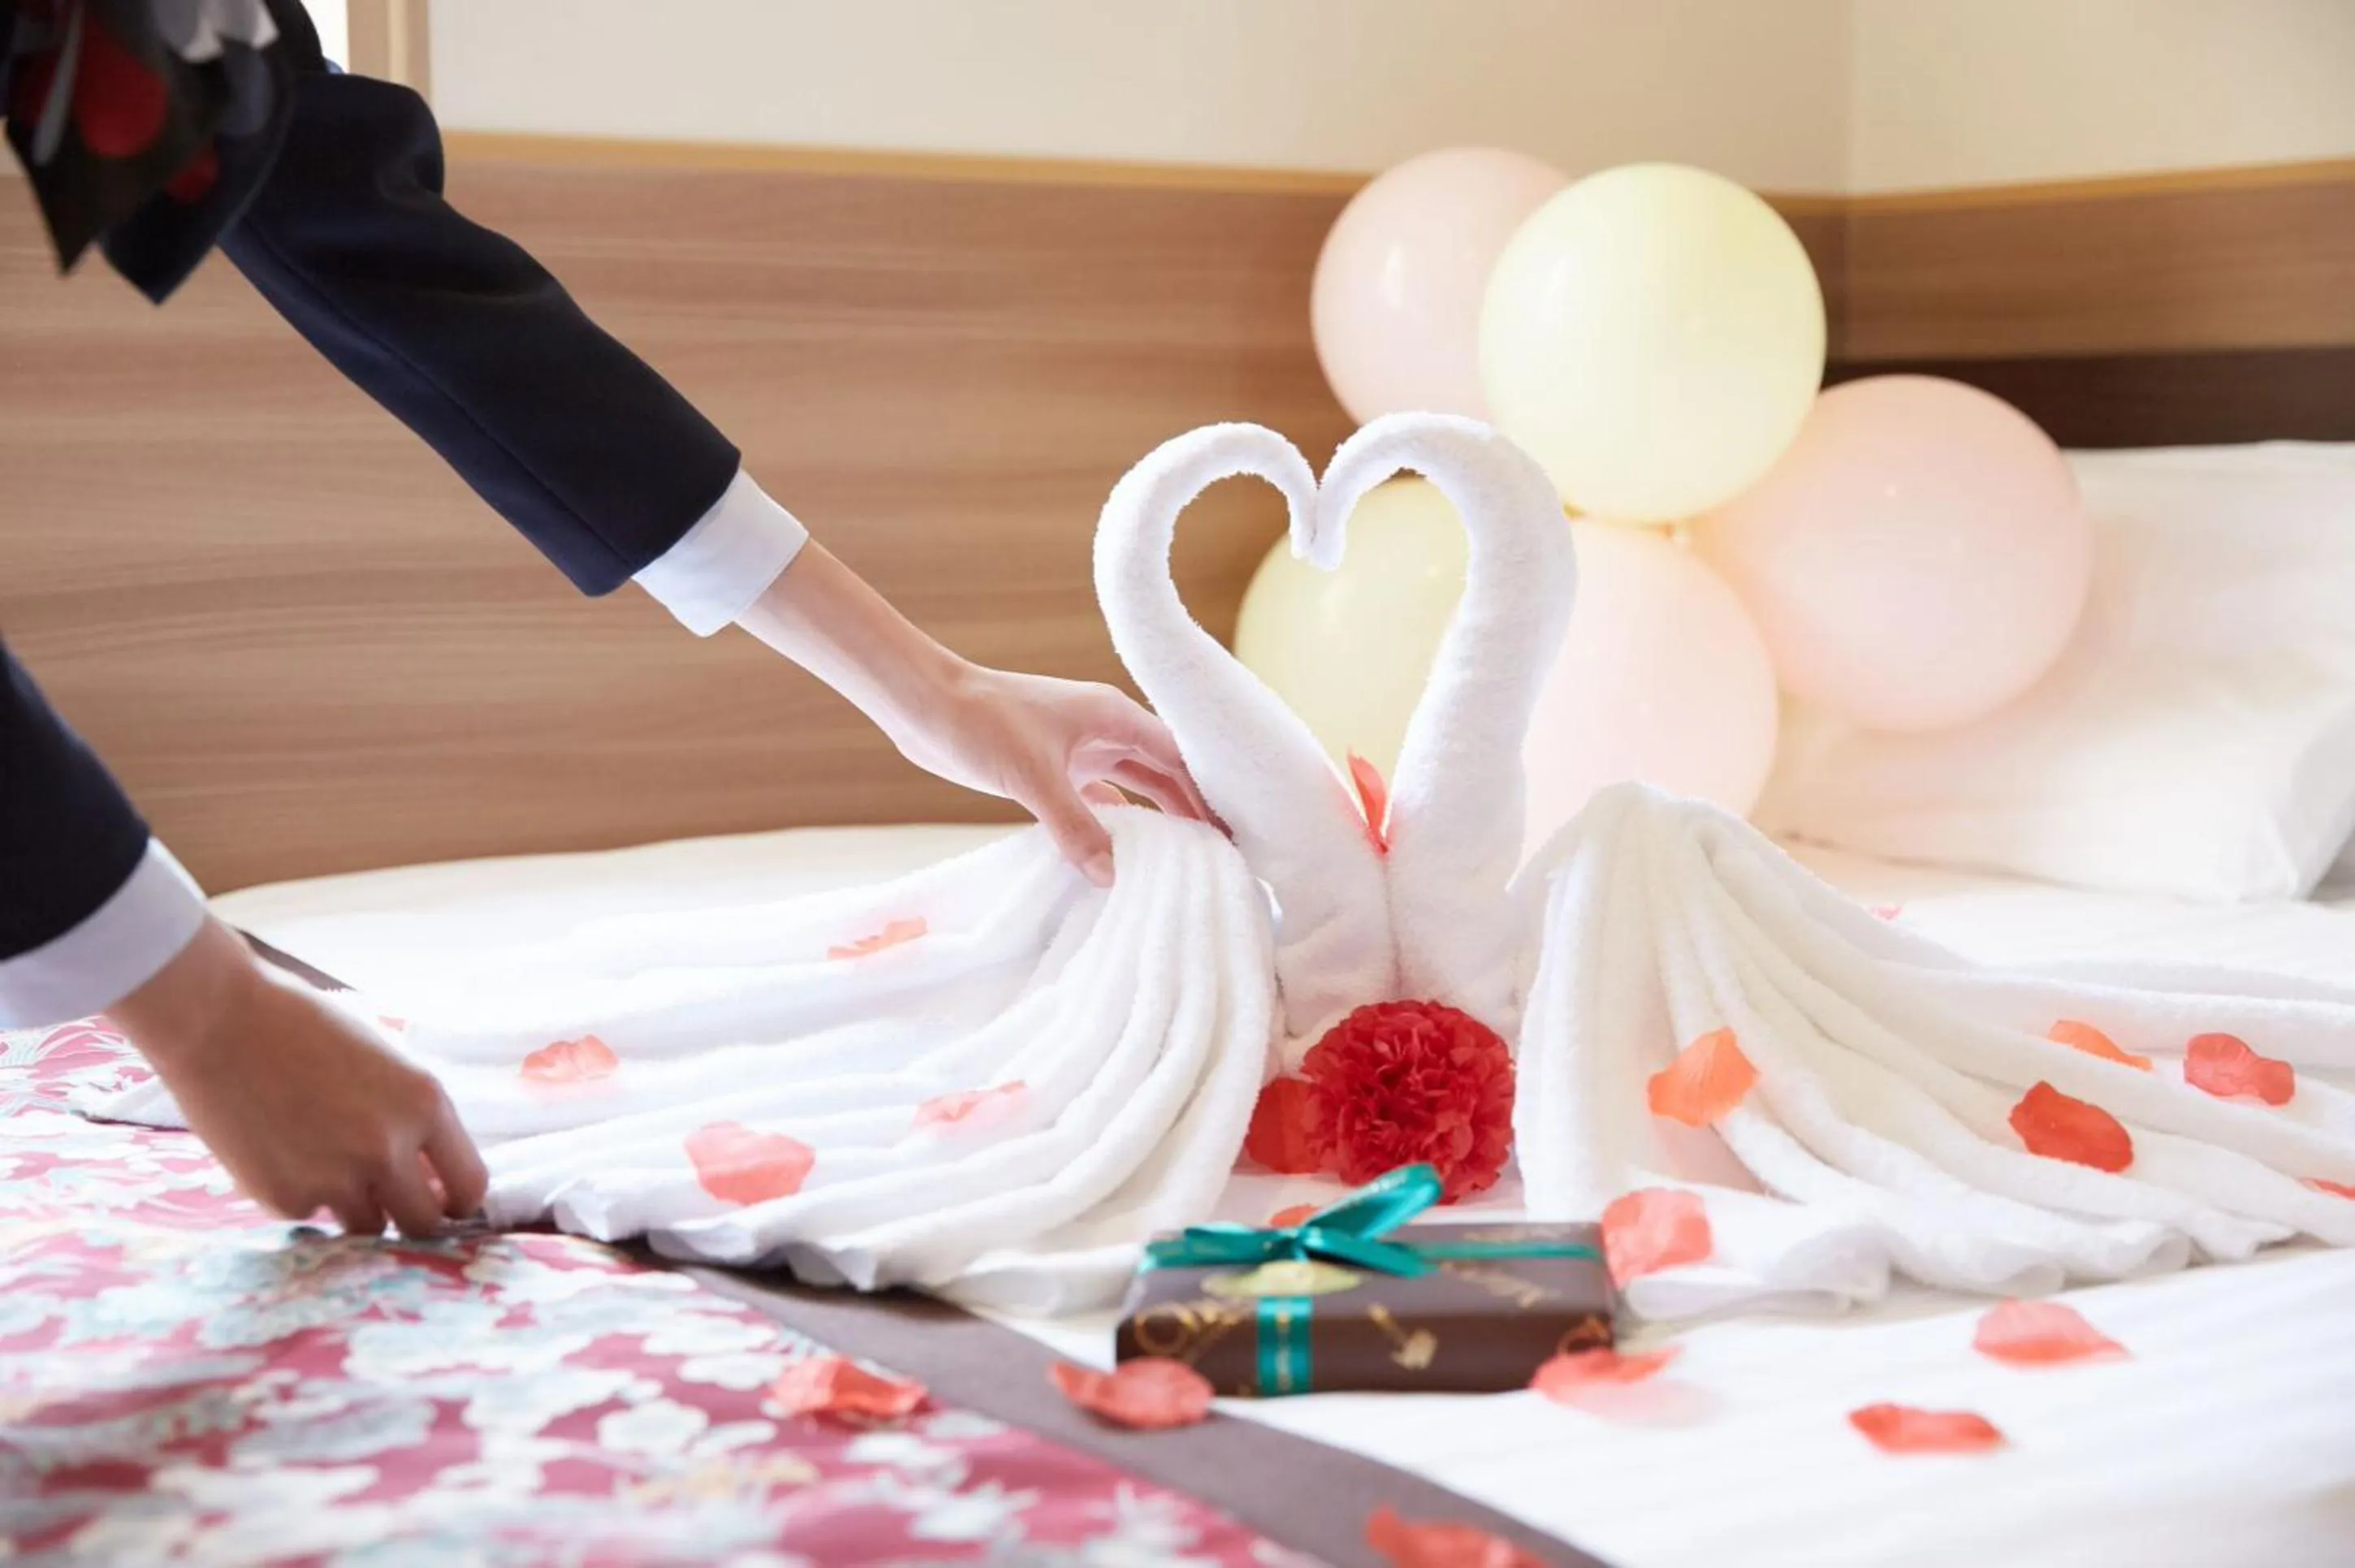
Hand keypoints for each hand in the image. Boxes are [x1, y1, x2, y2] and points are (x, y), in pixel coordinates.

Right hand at [107, 918, 487, 1237]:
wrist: (217, 1019)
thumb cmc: (303, 1025)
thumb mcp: (385, 1061)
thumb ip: (412, 1115)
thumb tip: (429, 1170)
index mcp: (425, 1104)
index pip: (470, 1183)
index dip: (458, 1199)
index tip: (446, 1200)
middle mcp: (387, 1148)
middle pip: (424, 1224)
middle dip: (414, 1217)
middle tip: (396, 1205)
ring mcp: (335, 1179)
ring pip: (367, 1228)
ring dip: (358, 1208)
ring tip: (326, 1162)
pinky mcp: (283, 1198)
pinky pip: (310, 1214)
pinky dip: (302, 1194)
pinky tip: (279, 1151)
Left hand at [737, 542, 1210, 884]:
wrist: (923, 705)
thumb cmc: (979, 723)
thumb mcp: (1032, 777)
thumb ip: (1075, 826)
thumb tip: (1111, 876)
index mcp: (1115, 718)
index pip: (1181, 759)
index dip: (1210, 795)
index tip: (1235, 833)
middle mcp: (1105, 731)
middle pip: (1166, 775)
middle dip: (1193, 811)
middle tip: (1221, 856)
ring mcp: (1080, 750)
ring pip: (1134, 789)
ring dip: (1156, 821)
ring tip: (1184, 862)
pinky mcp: (1053, 769)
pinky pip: (1098, 802)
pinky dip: (1112, 827)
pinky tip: (1121, 858)